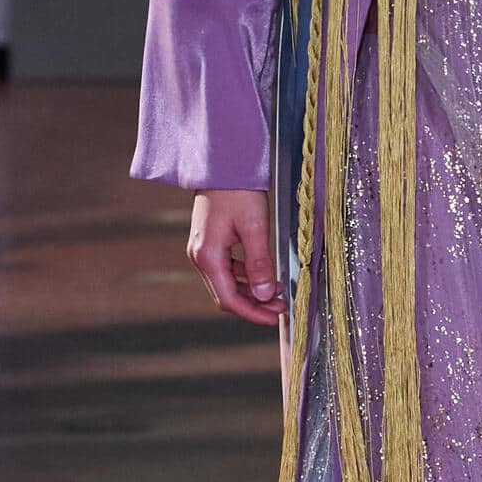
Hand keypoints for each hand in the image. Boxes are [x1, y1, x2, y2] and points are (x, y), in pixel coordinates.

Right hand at [188, 188, 283, 325]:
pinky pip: (225, 270)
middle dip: (254, 304)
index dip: (253, 313)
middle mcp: (199, 256)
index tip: (275, 318)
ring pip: (225, 284)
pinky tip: (262, 275)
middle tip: (281, 305)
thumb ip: (259, 264)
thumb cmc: (239, 191)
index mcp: (207, 256)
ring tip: (277, 291)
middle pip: (226, 295)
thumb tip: (265, 296)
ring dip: (250, 291)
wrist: (223, 164)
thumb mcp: (255, 228)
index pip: (229, 299)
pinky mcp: (208, 243)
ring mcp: (201, 250)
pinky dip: (243, 277)